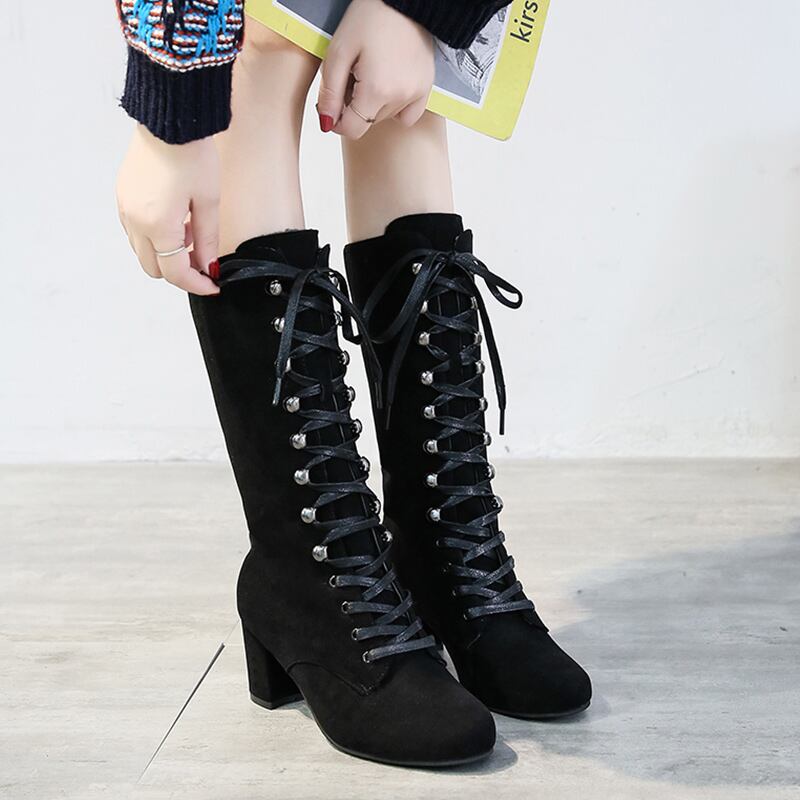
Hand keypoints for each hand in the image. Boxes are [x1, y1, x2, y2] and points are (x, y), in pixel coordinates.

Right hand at [116, 125, 220, 294]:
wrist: (169, 118)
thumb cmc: (191, 154)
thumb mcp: (208, 201)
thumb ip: (207, 239)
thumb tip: (208, 265)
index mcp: (158, 225)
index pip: (175, 272)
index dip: (196, 284)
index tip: (212, 285)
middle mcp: (135, 220)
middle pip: (154, 268)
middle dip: (179, 272)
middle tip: (203, 262)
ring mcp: (124, 208)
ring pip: (142, 252)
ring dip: (166, 254)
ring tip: (191, 235)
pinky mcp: (122, 196)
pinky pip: (135, 231)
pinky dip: (154, 237)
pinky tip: (175, 222)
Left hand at [317, 0, 434, 138]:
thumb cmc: (369, 17)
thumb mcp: (339, 51)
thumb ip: (330, 92)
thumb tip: (326, 124)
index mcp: (376, 90)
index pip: (351, 130)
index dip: (336, 120)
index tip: (333, 103)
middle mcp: (399, 98)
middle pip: (367, 123)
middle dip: (354, 107)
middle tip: (353, 76)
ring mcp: (416, 94)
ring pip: (385, 118)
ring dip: (374, 104)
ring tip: (372, 72)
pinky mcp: (426, 88)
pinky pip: (408, 115)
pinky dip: (395, 107)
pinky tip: (389, 86)